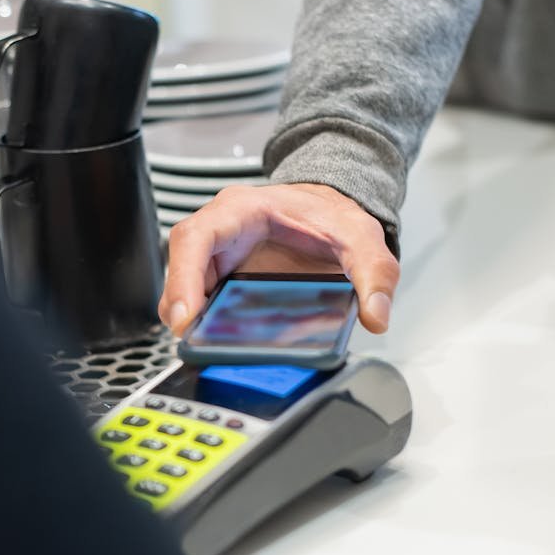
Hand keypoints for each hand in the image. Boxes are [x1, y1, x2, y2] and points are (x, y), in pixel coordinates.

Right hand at [158, 182, 399, 335]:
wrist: (328, 210)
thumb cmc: (330, 216)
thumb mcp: (361, 237)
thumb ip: (375, 274)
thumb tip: (375, 315)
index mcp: (243, 209)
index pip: (197, 236)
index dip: (184, 276)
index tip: (186, 313)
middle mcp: (221, 229)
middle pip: (181, 264)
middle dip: (179, 302)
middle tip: (190, 339)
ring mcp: (217, 254)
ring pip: (185, 285)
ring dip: (188, 316)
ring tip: (202, 345)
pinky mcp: (221, 276)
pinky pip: (200, 299)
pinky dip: (203, 321)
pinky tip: (215, 339)